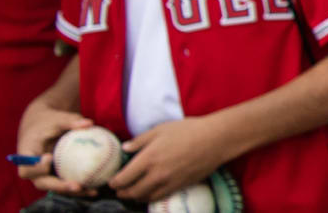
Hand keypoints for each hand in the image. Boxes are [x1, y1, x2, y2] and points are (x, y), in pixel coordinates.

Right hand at [15, 102, 93, 194]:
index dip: (35, 168)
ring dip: (73, 191)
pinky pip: (65, 183)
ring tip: (92, 191)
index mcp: (26, 157)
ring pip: (56, 187)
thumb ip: (71, 121)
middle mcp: (33, 170)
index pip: (26, 169)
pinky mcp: (54, 176)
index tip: (49, 157)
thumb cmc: (50, 120)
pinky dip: (79, 187)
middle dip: (59, 186)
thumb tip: (89, 123)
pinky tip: (96, 188)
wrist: (44, 124)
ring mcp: (44, 175)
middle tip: (77, 185)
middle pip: (42, 183)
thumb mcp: (58, 119)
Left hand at [110, 116, 233, 201]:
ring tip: (133, 193)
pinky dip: (151, 197)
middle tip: (119, 190)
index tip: (112, 181)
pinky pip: (160, 197)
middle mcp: (156, 174)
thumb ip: (140, 141)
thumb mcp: (160, 129)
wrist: (216, 139)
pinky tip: (150, 193)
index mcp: (148, 158)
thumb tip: (125, 148)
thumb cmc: (188, 130)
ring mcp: (169, 182)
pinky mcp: (180, 186)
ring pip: (145, 197)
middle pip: (132, 192)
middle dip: (122, 193)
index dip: (114, 182)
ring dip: (136, 197)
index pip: (123, 178)